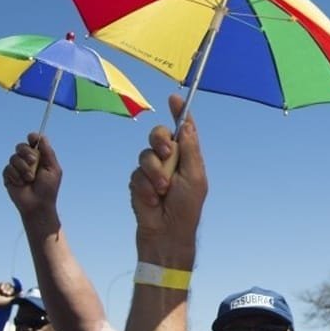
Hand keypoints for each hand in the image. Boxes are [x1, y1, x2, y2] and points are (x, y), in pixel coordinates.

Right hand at [0, 282, 15, 307]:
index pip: (17, 290)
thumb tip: (23, 293)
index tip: (12, 295)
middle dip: (10, 290)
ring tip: (3, 292)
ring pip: (9, 284)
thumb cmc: (2, 303)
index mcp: (12, 295)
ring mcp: (3, 289)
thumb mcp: (11, 301)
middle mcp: (8, 292)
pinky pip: (3, 283)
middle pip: (13, 286)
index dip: (15, 291)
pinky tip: (1, 289)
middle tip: (6, 294)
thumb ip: (17, 297)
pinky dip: (2, 286)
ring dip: (6, 288)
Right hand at [2, 133, 62, 217]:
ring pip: (14, 157)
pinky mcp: (8, 175)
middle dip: (27, 153)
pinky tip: (22, 183)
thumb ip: (48, 153)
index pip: (34, 142)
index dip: (33, 138)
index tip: (33, 139)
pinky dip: (16, 176)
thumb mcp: (53, 169)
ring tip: (30, 179)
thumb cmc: (48, 188)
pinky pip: (8, 168)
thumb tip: (43, 137)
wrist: (38, 204)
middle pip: (21, 146)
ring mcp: (17, 167)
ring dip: (23, 168)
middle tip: (33, 161)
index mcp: (40, 157)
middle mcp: (27, 160)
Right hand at [129, 95, 207, 267]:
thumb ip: (189, 150)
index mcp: (188, 157)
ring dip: (154, 172)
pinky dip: (144, 186)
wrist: (166, 232)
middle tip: (166, 154)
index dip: (179, 113)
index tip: (174, 99)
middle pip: (159, 135)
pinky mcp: (138, 182)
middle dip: (160, 141)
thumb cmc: (186, 207)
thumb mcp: (194, 177)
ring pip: (145, 154)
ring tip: (162, 190)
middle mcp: (170, 160)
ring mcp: (153, 170)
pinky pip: (136, 174)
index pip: (183, 130)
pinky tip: (152, 200)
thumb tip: (186, 125)